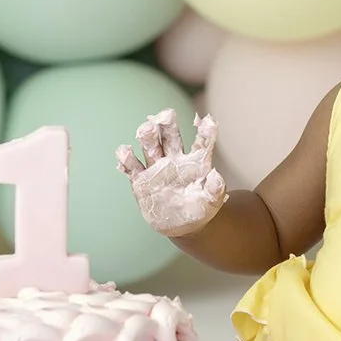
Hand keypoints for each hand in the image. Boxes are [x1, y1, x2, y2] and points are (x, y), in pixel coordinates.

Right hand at [115, 109, 227, 237]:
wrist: (180, 225)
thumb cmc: (199, 209)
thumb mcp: (211, 202)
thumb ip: (215, 190)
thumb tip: (216, 175)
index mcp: (195, 162)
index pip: (201, 143)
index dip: (205, 132)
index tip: (209, 121)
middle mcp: (174, 159)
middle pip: (170, 137)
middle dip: (168, 125)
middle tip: (167, 114)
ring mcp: (156, 168)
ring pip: (150, 147)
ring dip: (148, 137)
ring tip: (146, 129)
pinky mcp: (141, 180)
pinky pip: (132, 166)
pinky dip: (127, 158)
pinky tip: (124, 152)